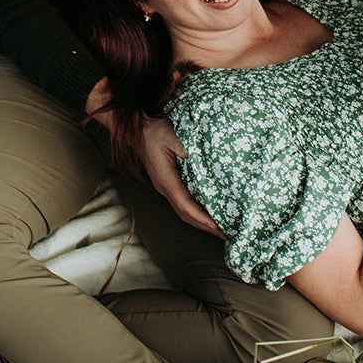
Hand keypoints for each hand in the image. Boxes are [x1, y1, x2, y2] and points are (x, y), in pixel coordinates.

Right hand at [139, 116, 224, 236]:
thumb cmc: (153, 129)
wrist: (135, 128)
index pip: (184, 204)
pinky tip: (207, 213)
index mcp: (165, 178)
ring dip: (201, 222)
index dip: (201, 217)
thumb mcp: (170, 133)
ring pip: (183, 211)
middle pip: (185, 214)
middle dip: (205, 226)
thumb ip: (183, 145)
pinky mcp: (168, 183)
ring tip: (220, 229)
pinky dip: (196, 213)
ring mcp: (165, 186)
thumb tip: (198, 156)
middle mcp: (164, 186)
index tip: (216, 225)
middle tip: (227, 234)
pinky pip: (182, 203)